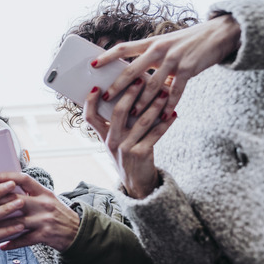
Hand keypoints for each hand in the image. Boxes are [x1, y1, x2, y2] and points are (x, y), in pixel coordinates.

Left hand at [0, 172, 79, 251]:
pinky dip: (11, 243)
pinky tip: (0, 245)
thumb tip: (6, 187)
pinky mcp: (45, 235)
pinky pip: (24, 239)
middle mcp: (44, 204)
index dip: (7, 177)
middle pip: (16, 200)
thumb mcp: (48, 199)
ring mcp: (44, 220)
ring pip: (16, 221)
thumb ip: (31, 193)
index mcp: (44, 192)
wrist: (78, 233)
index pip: (24, 179)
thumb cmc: (58, 214)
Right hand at [83, 77, 176, 198]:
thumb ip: (118, 124)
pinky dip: (166, 123)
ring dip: (154, 105)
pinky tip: (173, 114)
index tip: (97, 87)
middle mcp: (112, 141)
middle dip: (129, 93)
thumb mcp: (116, 141)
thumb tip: (129, 96)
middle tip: (140, 80)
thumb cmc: (128, 156)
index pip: (90, 117)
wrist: (137, 183)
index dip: (90, 102)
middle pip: (118, 112)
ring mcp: (125, 148)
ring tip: (164, 93)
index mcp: (103, 136)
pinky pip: (155, 134)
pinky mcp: (141, 154)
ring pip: (140, 121)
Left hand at [91, 14, 240, 118]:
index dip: (107, 56)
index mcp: (151, 43)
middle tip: (106, 97)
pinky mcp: (188, 69)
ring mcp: (174, 59)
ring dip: (141, 101)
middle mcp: (159, 49)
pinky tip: (163, 116)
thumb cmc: (188, 42)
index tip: (92, 64)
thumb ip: (150, 58)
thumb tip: (133, 75)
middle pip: (133, 69)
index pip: (123, 48)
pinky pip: (175, 91)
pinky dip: (168, 105)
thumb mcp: (166, 44)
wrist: (218, 34)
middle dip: (118, 85)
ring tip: (131, 115)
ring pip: (152, 84)